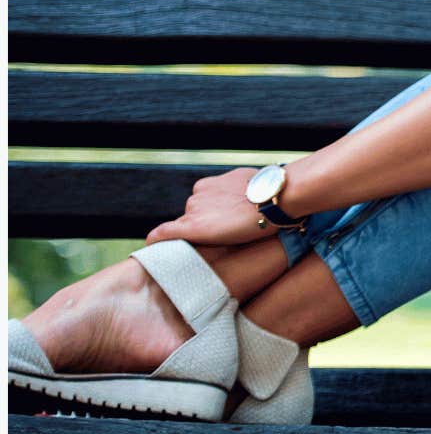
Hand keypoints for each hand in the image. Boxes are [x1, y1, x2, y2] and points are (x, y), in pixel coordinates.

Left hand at [144, 168, 279, 245]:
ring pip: (187, 227)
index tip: (224, 227)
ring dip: (198, 236)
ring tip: (219, 247)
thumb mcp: (255, 185)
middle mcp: (198, 194)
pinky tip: (152, 248)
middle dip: (206, 227)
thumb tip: (252, 200)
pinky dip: (157, 240)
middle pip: (194, 216)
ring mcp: (194, 210)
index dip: (213, 218)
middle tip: (226, 239)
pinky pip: (164, 233)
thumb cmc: (272, 194)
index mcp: (212, 184)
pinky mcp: (191, 227)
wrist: (276, 199)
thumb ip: (244, 191)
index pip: (204, 205)